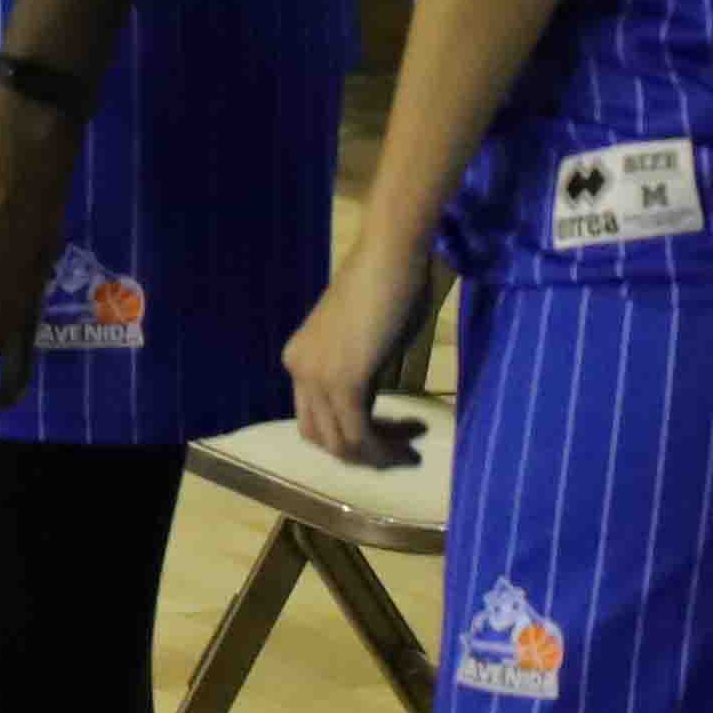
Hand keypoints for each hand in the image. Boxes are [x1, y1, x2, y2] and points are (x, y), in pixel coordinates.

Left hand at [284, 231, 436, 464]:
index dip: (354, 437)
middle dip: (365, 453)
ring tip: (413, 448)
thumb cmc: (387, 287)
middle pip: (323, 439)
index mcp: (299, 359)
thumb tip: (369, 408)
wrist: (391, 257)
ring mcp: (316, 377)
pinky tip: (413, 439)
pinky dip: (386, 449)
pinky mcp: (344, 383)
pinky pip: (360, 436)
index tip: (396, 431)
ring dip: (380, 456)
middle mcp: (298, 370)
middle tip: (404, 449)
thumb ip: (359, 374)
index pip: (315, 420)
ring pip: (343, 444)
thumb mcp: (364, 342)